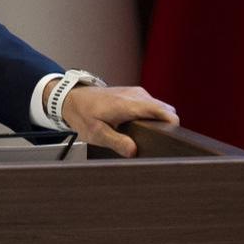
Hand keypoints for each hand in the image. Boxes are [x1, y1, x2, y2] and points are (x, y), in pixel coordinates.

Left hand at [53, 84, 178, 156]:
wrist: (71, 99)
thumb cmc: (82, 114)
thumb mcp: (96, 133)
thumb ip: (117, 142)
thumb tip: (134, 151)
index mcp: (129, 104)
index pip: (162, 111)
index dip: (172, 125)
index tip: (170, 138)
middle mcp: (136, 95)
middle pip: (165, 110)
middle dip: (164, 126)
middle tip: (153, 141)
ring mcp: (136, 93)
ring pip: (159, 108)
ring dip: (157, 121)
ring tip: (144, 134)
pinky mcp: (135, 94)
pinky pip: (151, 106)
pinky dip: (150, 116)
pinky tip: (138, 126)